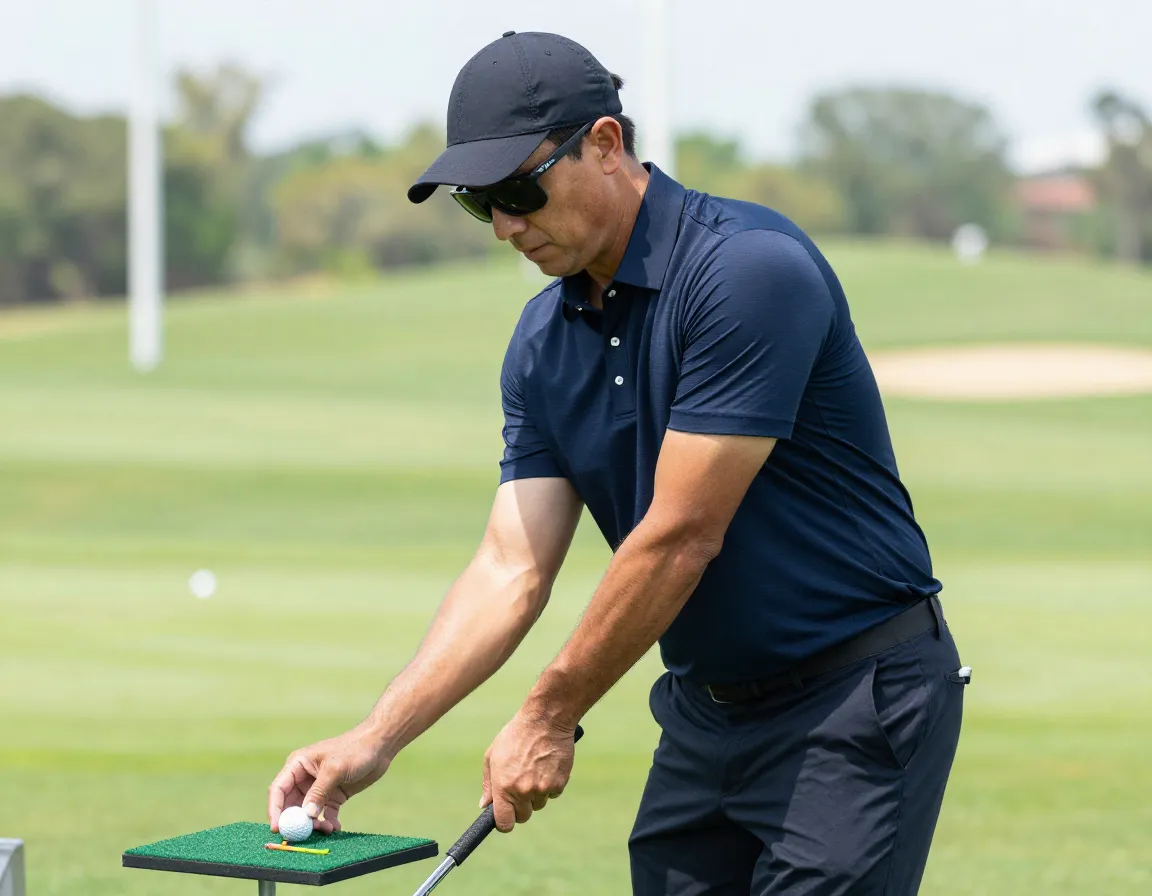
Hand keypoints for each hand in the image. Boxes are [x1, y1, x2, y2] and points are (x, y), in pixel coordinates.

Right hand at [267, 724, 391, 834]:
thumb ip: (319, 792)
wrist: (380, 746)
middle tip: (302, 836)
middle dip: (296, 822)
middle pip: (291, 805)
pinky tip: (336, 827)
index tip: (277, 828)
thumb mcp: (335, 769)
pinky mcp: (333, 796)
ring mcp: (319, 788)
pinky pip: (325, 814)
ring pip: (308, 813)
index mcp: (298, 765)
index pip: (278, 790)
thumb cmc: (355, 749)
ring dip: (313, 824)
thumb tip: (306, 815)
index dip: (275, 810)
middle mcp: (305, 777)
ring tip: (327, 828)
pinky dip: (328, 823)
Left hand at [481, 711, 577, 832]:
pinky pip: (553, 793)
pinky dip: (550, 784)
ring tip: (535, 768)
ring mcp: (542, 788)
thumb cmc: (515, 735)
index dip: (504, 822)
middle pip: (523, 816)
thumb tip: (485, 805)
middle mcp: (523, 791)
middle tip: (521, 785)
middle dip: (521, 806)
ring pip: (539, 804)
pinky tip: (547, 765)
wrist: (545, 720)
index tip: (506, 816)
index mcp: (503, 786)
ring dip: (536, 793)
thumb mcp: (493, 755)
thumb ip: (489, 783)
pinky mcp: (559, 783)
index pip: (504, 823)